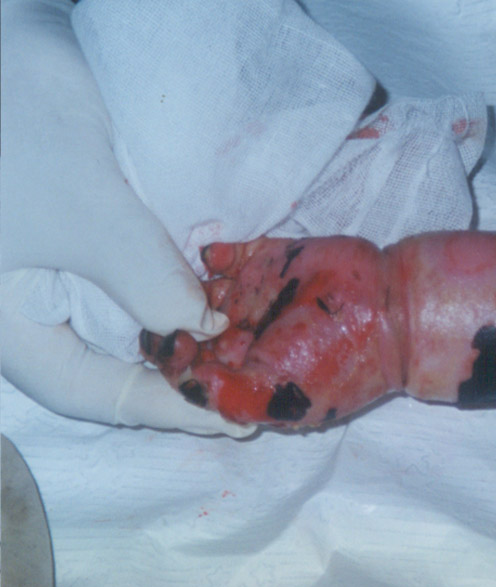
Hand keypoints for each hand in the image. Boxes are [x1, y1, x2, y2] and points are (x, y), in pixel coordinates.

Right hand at [0, 0, 252, 436]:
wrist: (7, 44)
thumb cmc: (16, 126)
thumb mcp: (80, 208)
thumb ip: (139, 273)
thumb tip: (203, 328)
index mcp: (10, 322)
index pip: (88, 391)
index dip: (161, 409)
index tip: (231, 415)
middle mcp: (35, 307)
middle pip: (113, 366)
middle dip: (182, 380)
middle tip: (252, 387)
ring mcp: (64, 271)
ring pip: (132, 326)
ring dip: (191, 338)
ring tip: (250, 352)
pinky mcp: (94, 237)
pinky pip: (143, 280)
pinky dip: (187, 293)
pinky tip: (229, 298)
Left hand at [140, 236, 398, 426]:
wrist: (389, 312)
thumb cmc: (336, 361)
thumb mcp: (278, 396)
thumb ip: (226, 396)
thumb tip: (182, 383)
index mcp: (243, 375)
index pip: (187, 371)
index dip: (168, 360)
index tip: (170, 342)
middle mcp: (242, 337)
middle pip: (183, 328)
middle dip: (164, 320)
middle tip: (160, 309)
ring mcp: (252, 298)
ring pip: (194, 290)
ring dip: (178, 285)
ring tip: (175, 277)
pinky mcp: (265, 260)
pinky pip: (223, 255)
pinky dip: (210, 254)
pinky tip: (212, 257)